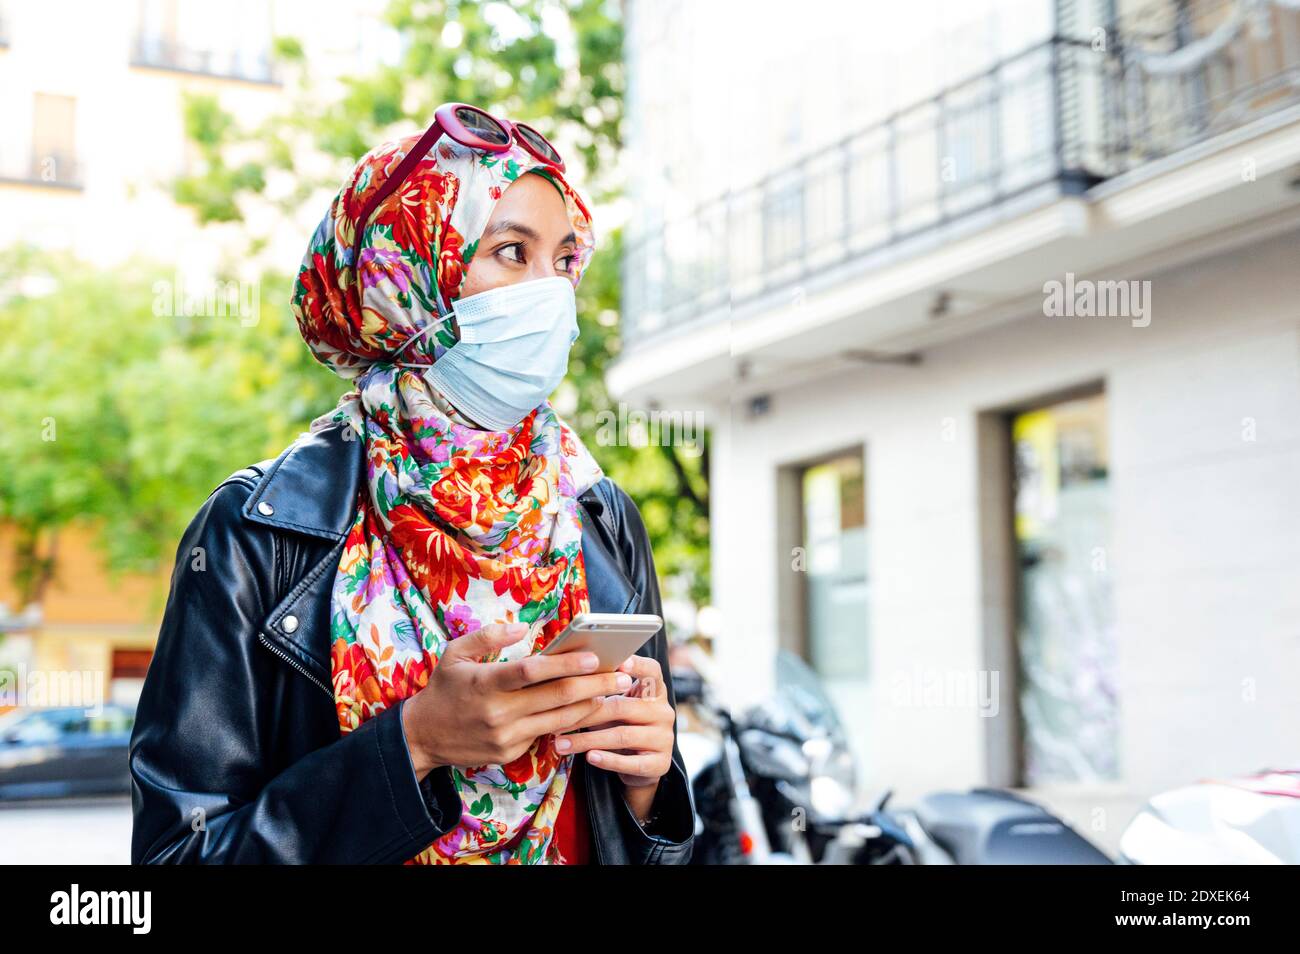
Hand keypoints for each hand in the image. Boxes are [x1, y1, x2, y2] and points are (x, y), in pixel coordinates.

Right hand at [401, 622, 632, 777]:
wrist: (422, 738)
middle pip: (557, 698)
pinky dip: (571, 722)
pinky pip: (548, 734)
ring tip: (615, 691)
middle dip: (595, 685)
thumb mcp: (454, 654)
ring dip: (592, 706)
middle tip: (623, 674)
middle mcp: (499, 712)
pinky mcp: (510, 753)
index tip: (595, 655)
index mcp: (486, 683)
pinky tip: (590, 709)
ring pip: (560, 720)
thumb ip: (488, 637)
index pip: (533, 672)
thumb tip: (522, 629)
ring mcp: (506, 737)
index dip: (566, 664)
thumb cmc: (443, 689)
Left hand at [552, 654, 673, 790]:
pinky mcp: (661, 764)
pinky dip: (608, 760)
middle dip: (587, 713)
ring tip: (561, 744)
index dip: (637, 665)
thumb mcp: (616, 705)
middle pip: (623, 706)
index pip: (652, 671)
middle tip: (558, 719)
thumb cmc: (621, 725)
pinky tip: (589, 757)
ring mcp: (664, 738)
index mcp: (655, 690)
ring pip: (622, 735)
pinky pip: (632, 762)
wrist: (640, 766)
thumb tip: (565, 676)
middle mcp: (664, 711)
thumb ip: (603, 691)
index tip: (618, 665)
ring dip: (588, 740)